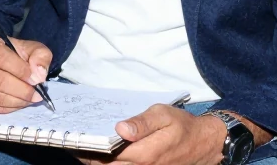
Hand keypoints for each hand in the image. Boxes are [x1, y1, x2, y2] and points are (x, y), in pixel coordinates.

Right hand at [0, 30, 51, 113]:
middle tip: (37, 95)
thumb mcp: (28, 47)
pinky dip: (4, 109)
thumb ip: (39, 56)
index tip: (35, 80)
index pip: (0, 57)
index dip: (20, 70)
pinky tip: (16, 104)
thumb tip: (39, 75)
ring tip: (29, 100)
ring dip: (15, 101)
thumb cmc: (10, 52)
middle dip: (21, 90)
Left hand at [73, 105, 225, 164]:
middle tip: (73, 143)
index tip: (73, 139)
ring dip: (96, 162)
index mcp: (144, 154)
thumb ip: (142, 122)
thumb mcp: (164, 115)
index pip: (106, 155)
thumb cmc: (182, 126)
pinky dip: (109, 164)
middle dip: (88, 157)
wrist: (204, 145)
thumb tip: (120, 128)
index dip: (88, 149)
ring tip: (83, 149)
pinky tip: (101, 155)